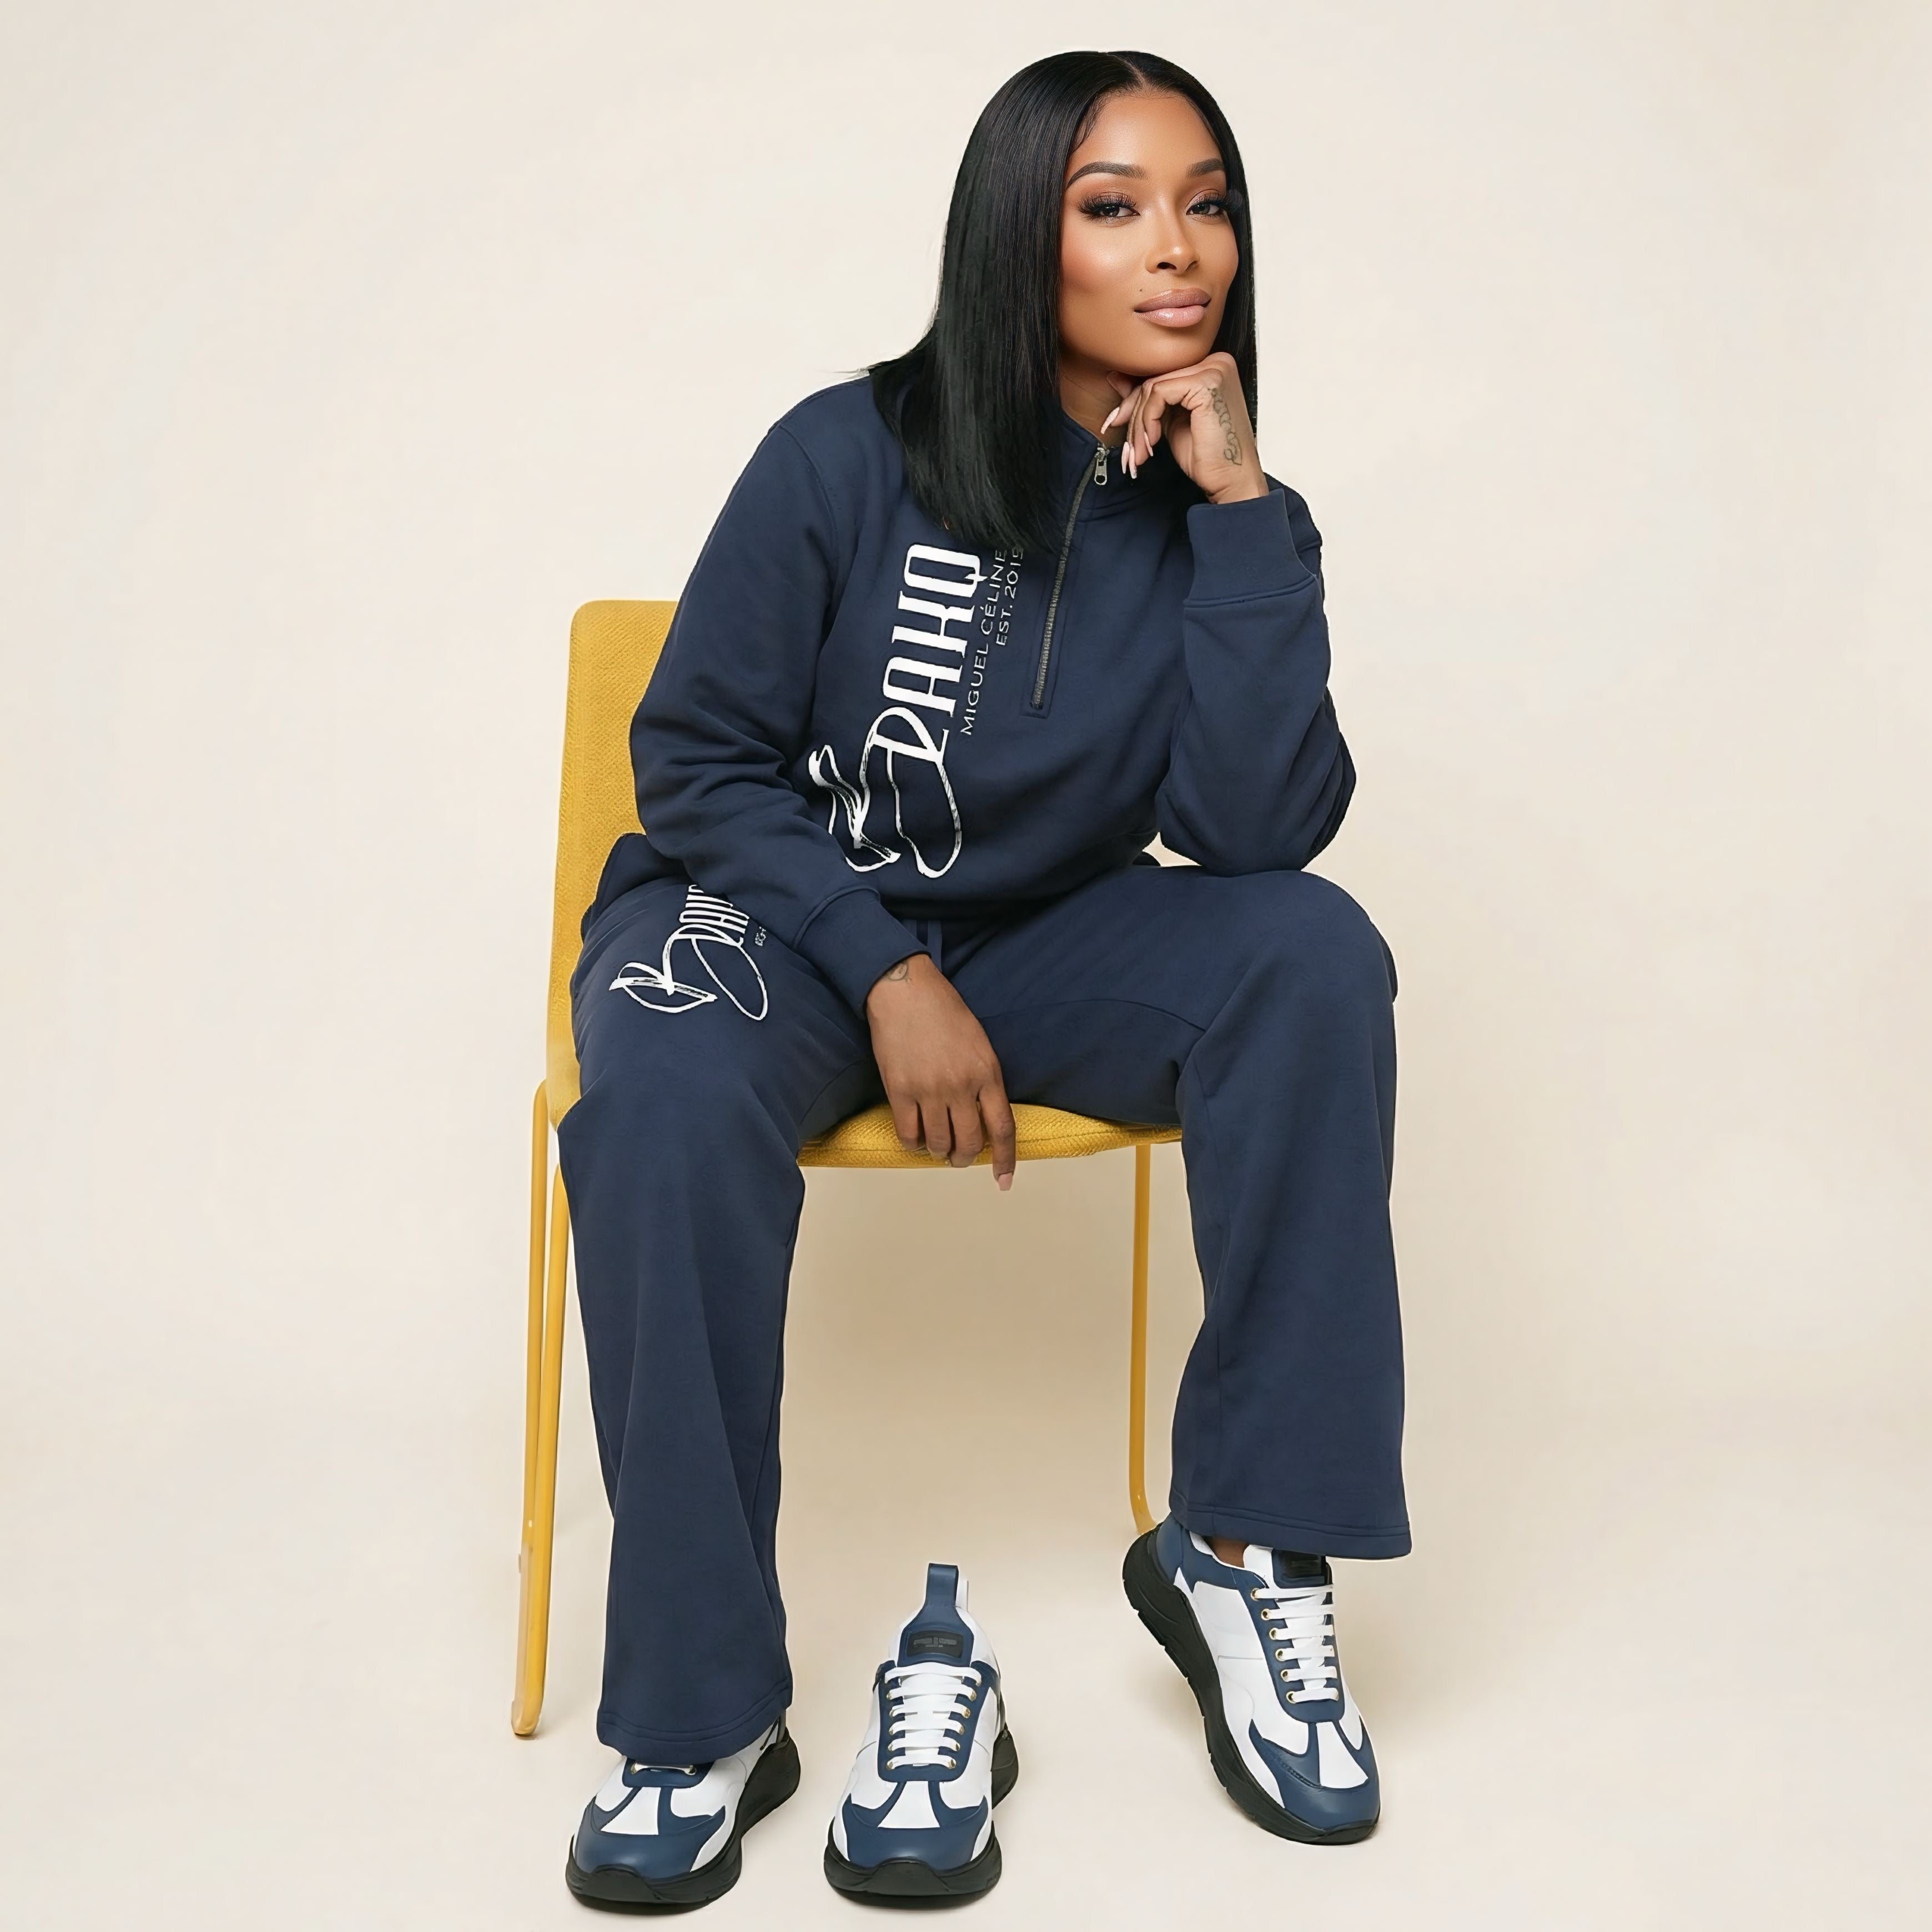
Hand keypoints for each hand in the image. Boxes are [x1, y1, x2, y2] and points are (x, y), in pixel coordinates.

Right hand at [864, 952, 1016, 1188]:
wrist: (905, 990)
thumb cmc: (945, 1012)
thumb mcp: (980, 1043)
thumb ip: (984, 1079)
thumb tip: (982, 1115)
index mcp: (987, 1072)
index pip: (1002, 1128)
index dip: (1006, 1159)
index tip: (1004, 1181)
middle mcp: (961, 1086)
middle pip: (968, 1142)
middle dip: (964, 1159)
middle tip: (959, 1159)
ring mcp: (929, 1089)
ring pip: (938, 1144)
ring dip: (938, 1152)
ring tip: (936, 1146)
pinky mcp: (900, 1090)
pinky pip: (908, 1134)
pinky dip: (913, 1144)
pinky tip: (915, 1138)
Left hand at [1102, 351, 1265, 504]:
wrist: (1232, 481)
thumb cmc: (1208, 456)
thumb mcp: (1170, 421)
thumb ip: (1149, 397)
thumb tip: (1116, 377)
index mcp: (1211, 367)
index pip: (1161, 374)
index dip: (1134, 400)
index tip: (1116, 422)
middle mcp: (1215, 362)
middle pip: (1155, 378)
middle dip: (1132, 413)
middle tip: (1128, 444)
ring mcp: (1213, 370)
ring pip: (1153, 387)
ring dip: (1138, 423)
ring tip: (1140, 451)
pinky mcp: (1207, 384)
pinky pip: (1159, 393)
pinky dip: (1148, 420)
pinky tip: (1152, 443)